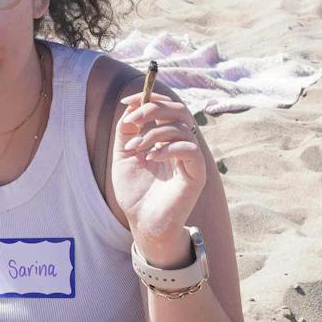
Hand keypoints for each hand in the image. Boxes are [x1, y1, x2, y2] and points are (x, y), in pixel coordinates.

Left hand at [110, 87, 206, 260]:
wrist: (142, 223)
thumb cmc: (135, 191)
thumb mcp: (124, 155)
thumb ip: (126, 131)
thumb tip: (130, 108)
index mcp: (167, 138)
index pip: (166, 107)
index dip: (149, 98)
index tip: (126, 101)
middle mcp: (182, 144)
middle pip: (179, 110)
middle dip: (154, 108)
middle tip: (133, 119)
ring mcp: (191, 159)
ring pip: (182, 127)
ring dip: (153, 132)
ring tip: (135, 148)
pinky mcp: (196, 174)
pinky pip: (189, 149)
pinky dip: (168, 147)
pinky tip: (150, 157)